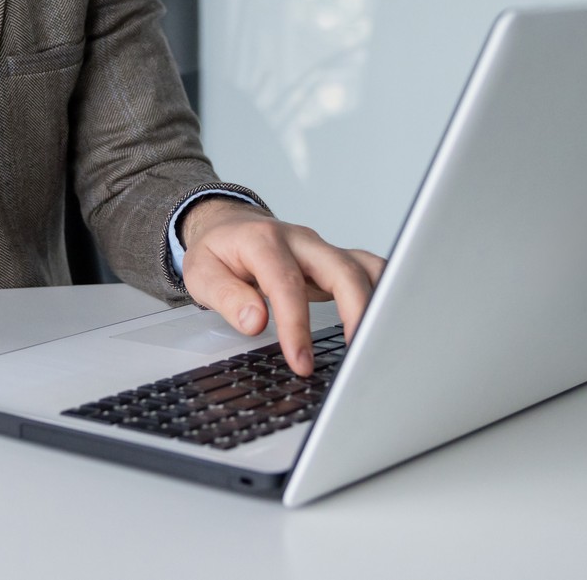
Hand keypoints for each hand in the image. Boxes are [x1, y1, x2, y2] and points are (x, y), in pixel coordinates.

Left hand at [178, 198, 385, 376]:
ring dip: (377, 302)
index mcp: (264, 241)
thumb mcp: (202, 274)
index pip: (287, 283)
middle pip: (341, 269)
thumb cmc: (217, 251)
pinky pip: (368, 270)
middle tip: (353, 354)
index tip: (300, 361)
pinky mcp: (334, 261)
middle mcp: (300, 241)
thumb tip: (255, 322)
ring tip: (376, 342)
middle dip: (355, 312)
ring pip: (363, 268)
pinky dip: (382, 292)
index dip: (296, 325)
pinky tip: (383, 321)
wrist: (227, 225)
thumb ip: (227, 297)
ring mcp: (322, 249)